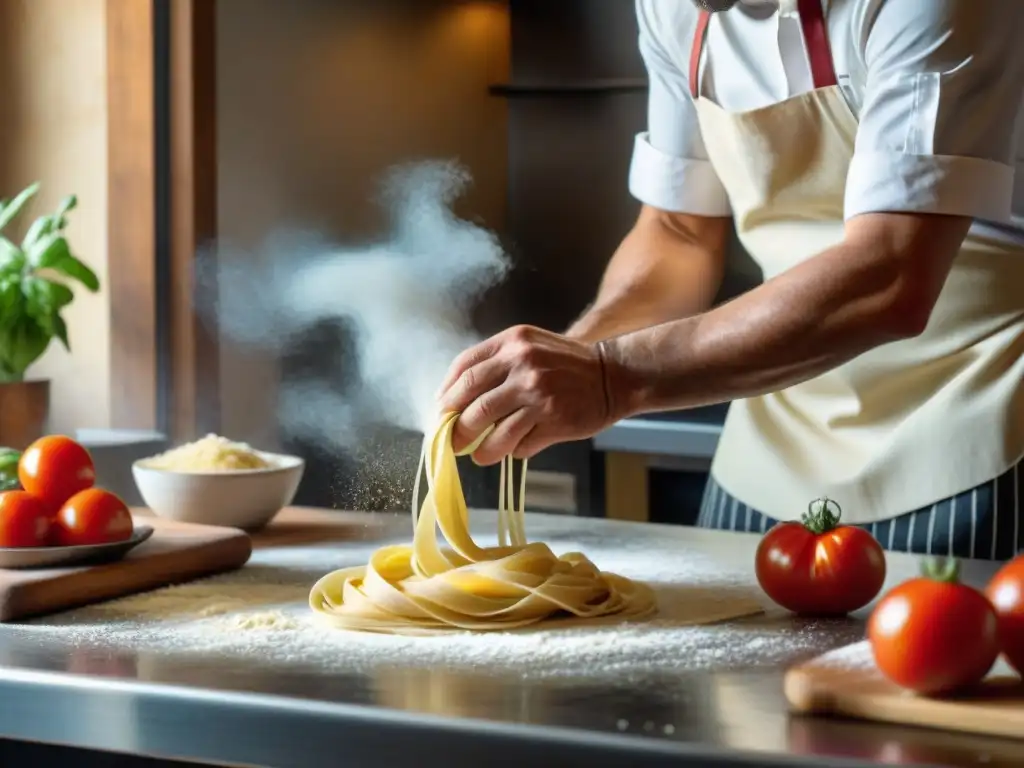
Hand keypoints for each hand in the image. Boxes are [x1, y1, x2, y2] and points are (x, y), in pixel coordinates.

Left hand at [436, 325, 613, 463]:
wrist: (613, 375)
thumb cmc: (565, 364)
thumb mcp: (529, 347)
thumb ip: (495, 365)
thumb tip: (453, 401)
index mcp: (512, 342)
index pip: (464, 369)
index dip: (446, 395)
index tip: (442, 412)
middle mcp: (523, 364)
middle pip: (473, 404)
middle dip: (456, 429)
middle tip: (452, 442)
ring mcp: (539, 393)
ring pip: (493, 431)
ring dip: (480, 449)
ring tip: (478, 455)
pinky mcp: (555, 419)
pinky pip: (520, 444)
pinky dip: (512, 451)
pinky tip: (514, 449)